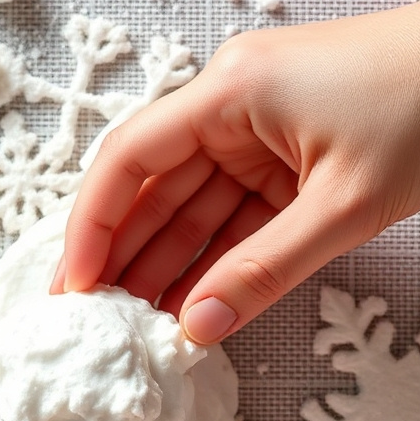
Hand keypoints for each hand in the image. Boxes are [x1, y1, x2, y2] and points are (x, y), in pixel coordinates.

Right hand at [55, 2, 419, 340]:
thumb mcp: (343, 204)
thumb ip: (264, 271)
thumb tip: (197, 328)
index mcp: (229, 92)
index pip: (130, 158)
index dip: (93, 226)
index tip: (76, 288)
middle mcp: (231, 104)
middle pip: (155, 186)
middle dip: (125, 255)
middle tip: (97, 324)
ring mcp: (261, 129)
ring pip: (195, 204)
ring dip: (170, 262)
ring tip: (137, 327)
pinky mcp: (290, 154)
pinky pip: (239, 210)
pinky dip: (220, 255)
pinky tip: (194, 301)